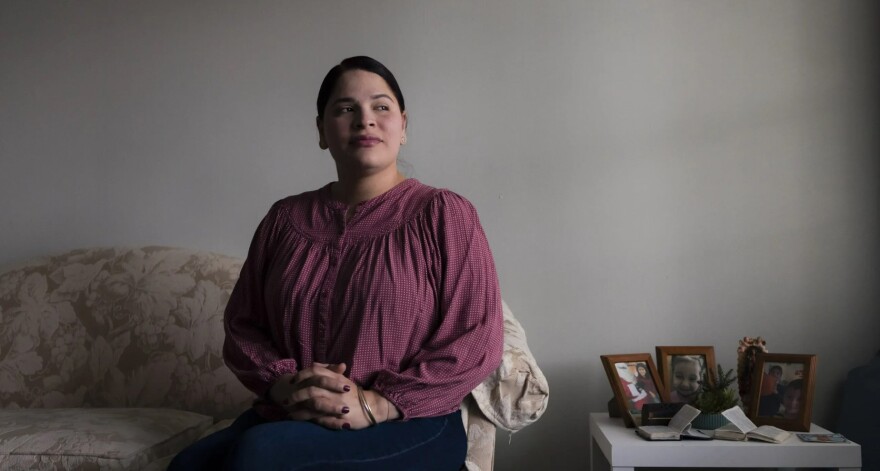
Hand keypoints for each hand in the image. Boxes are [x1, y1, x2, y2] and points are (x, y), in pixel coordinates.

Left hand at [268, 363, 400, 429]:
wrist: (372, 407)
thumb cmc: (355, 393)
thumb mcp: (343, 379)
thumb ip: (329, 370)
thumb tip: (314, 364)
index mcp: (336, 378)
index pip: (316, 371)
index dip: (302, 374)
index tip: (293, 380)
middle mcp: (335, 390)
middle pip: (311, 389)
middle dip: (296, 395)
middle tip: (287, 400)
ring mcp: (336, 404)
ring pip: (313, 405)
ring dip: (298, 409)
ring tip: (288, 412)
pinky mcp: (337, 418)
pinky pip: (318, 418)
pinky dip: (305, 418)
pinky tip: (296, 419)